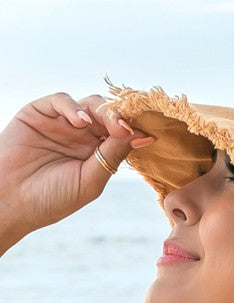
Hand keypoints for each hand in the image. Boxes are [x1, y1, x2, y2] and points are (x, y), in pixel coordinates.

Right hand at [0, 91, 153, 237]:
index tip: (151, 135)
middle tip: (127, 128)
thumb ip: (112, 156)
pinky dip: (73, 107)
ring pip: (90, 104)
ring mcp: (62, 123)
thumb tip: (141, 135)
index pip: (122, 134)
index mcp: (97, 153)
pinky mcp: (39, 113)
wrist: (10, 202)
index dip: (136, 131)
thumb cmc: (51, 199)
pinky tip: (80, 122)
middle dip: (122, 119)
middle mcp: (82, 136)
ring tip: (110, 125)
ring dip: (103, 112)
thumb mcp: (90, 180)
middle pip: (109, 116)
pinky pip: (61, 100)